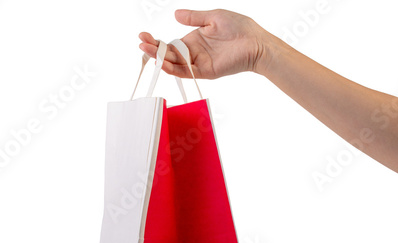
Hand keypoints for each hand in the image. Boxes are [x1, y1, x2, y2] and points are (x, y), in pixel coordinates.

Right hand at [139, 9, 271, 78]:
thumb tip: (175, 14)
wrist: (257, 42)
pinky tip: (163, 64)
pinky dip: (174, 69)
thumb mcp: (212, 17)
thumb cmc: (240, 28)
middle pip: (169, 54)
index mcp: (194, 40)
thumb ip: (193, 18)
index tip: (143, 35)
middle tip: (141, 44)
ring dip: (160, 59)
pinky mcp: (206, 72)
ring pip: (175, 64)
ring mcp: (199, 64)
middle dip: (154, 49)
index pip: (170, 43)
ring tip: (146, 51)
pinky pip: (187, 72)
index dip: (156, 41)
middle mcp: (194, 53)